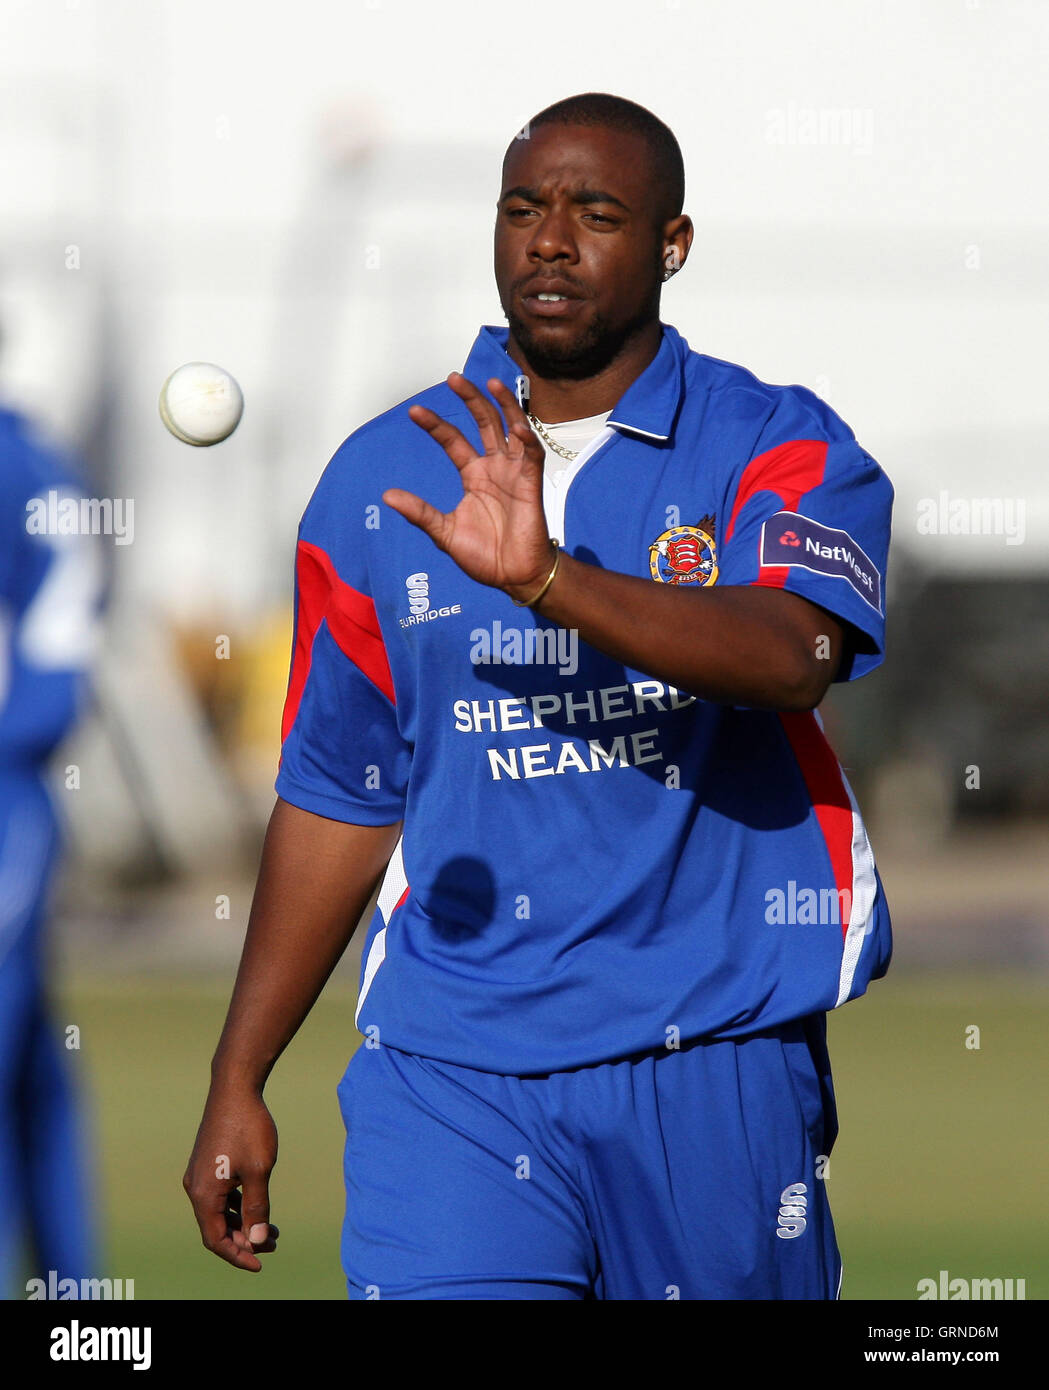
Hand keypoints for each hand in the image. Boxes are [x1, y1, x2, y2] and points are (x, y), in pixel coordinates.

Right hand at [183, 1085, 278, 1271]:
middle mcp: (195, 1187)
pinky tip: (256, 1205)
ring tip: (272, 1230)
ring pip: (218, 1212)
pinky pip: (219, 1196)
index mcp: (203, 1194)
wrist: (235, 1088)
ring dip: (241, 1224)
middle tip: (274, 1244)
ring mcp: (199, 1174)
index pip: (216, 1240)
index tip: (261, 1264)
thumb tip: (258, 1241)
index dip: (238, 1256)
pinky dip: (236, 1206)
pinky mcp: (206, 1164)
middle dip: (243, 1241)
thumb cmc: (249, 1127)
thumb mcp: (260, 1170)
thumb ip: (258, 1208)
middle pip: (216, 1228)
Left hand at [383, 372, 555, 598]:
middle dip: (470, 399)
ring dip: (503, 404)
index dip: (436, 424)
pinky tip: (515, 425)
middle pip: (484, 422)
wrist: (514, 576)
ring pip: (511, 427)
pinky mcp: (531, 482)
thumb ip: (420, 512)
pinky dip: (525, 437)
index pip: (453, 441)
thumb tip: (386, 496)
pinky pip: (531, 453)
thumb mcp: (444, 532)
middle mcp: (494, 467)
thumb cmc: (484, 556)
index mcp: (473, 475)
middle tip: (453, 378)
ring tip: (489, 382)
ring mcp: (514, 472)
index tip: (415, 411)